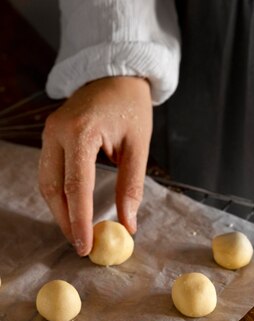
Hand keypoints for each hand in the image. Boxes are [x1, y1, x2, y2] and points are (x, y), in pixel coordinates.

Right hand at [39, 76, 152, 255]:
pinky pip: (49, 173)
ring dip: (60, 212)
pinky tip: (72, 212)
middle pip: (53, 188)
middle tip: (82, 246)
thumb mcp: (139, 146)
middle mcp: (57, 132)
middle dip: (66, 221)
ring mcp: (49, 133)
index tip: (86, 245)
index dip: (80, 220)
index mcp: (81, 132)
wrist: (115, 74)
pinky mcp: (49, 137)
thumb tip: (128, 225)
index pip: (76, 187)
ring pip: (46, 183)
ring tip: (78, 233)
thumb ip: (132, 187)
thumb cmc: (131, 107)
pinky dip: (59, 196)